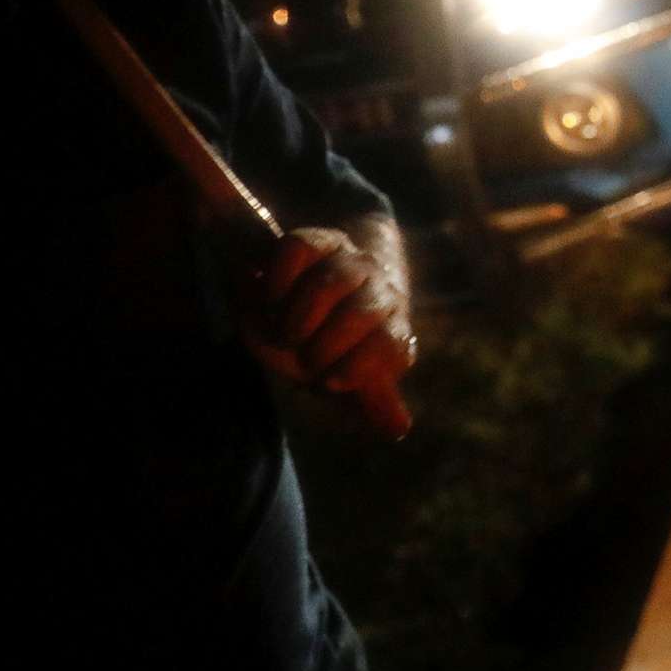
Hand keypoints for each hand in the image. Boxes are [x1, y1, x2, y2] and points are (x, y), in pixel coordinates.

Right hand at [246, 225, 417, 438]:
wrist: (325, 286)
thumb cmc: (336, 344)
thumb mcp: (348, 378)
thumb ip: (369, 402)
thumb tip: (398, 430)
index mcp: (392, 329)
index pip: (390, 345)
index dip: (359, 366)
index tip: (330, 379)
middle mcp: (379, 291)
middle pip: (364, 310)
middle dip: (327, 343)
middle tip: (303, 358)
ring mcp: (351, 261)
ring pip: (334, 279)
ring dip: (302, 313)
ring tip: (285, 332)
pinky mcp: (319, 240)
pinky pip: (301, 248)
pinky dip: (281, 276)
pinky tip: (271, 298)